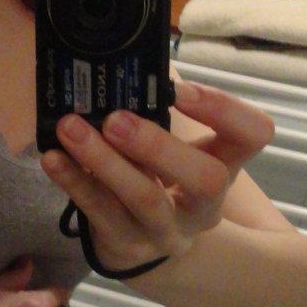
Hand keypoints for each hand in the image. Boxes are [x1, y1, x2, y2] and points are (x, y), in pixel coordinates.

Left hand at [41, 80, 274, 274]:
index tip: (181, 90)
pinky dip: (74, 181)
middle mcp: (204, 203)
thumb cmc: (160, 178)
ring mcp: (167, 229)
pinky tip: (52, 157)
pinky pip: (99, 212)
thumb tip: (119, 59)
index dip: (224, 110)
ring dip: (105, 162)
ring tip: (72, 129)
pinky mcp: (127, 244)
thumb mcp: (173, 147)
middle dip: (160, 146)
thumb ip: (159, 109)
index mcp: (225, 164)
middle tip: (116, 120)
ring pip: (145, 199)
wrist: (145, 247)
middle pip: (206, 179)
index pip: (253, 134)